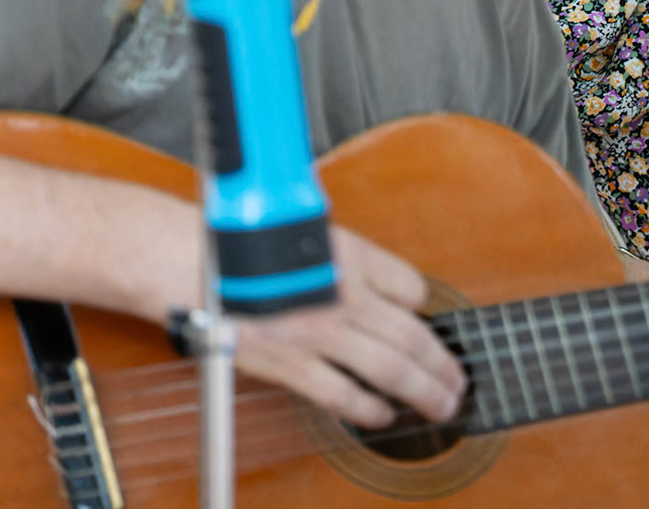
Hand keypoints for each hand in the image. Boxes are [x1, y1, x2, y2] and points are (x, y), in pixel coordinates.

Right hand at [230, 226, 464, 428]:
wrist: (188, 260)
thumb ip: (348, 260)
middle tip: (460, 382)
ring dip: (424, 390)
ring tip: (442, 404)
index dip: (423, 309)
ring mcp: (320, 331)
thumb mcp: (311, 233)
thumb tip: (380, 291)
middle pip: (413, 336)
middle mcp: (344, 293)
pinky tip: (385, 415)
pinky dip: (369, 409)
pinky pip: (342, 393)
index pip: (411, 287)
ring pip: (391, 368)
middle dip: (443, 364)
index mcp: (352, 254)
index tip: (425, 324)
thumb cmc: (244, 242)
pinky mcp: (290, 362)